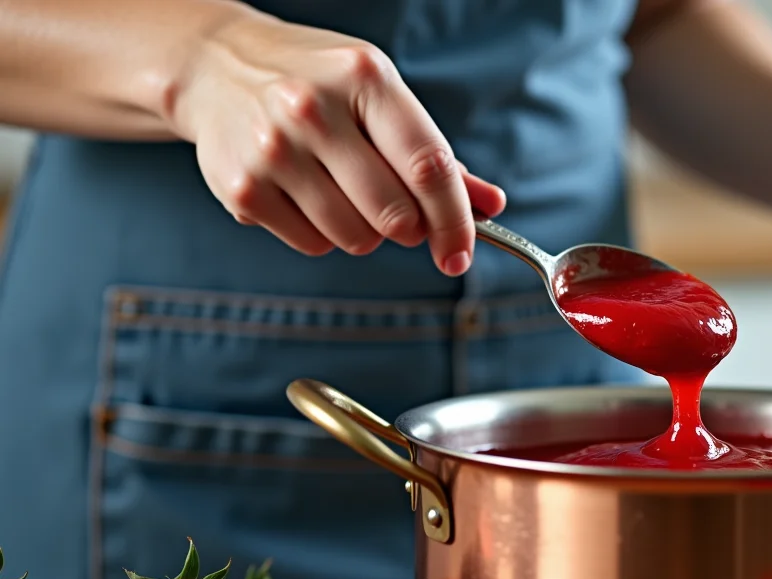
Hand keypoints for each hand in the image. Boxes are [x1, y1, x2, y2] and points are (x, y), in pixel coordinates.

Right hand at [169, 10, 504, 273]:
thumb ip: (435, 156)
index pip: (427, 168)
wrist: (217, 67)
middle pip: (394, 214)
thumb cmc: (318, 85)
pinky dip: (323, 233)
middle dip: (408, 228)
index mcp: (364, 79)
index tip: (460, 253)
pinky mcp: (242, 188)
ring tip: (342, 190)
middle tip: (396, 211)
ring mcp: (273, 150)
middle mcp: (313, 109)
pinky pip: (313, 245)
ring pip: (355, 238)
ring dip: (365, 232)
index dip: (454, 221)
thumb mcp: (380, 98)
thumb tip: (489, 206)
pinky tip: (305, 193)